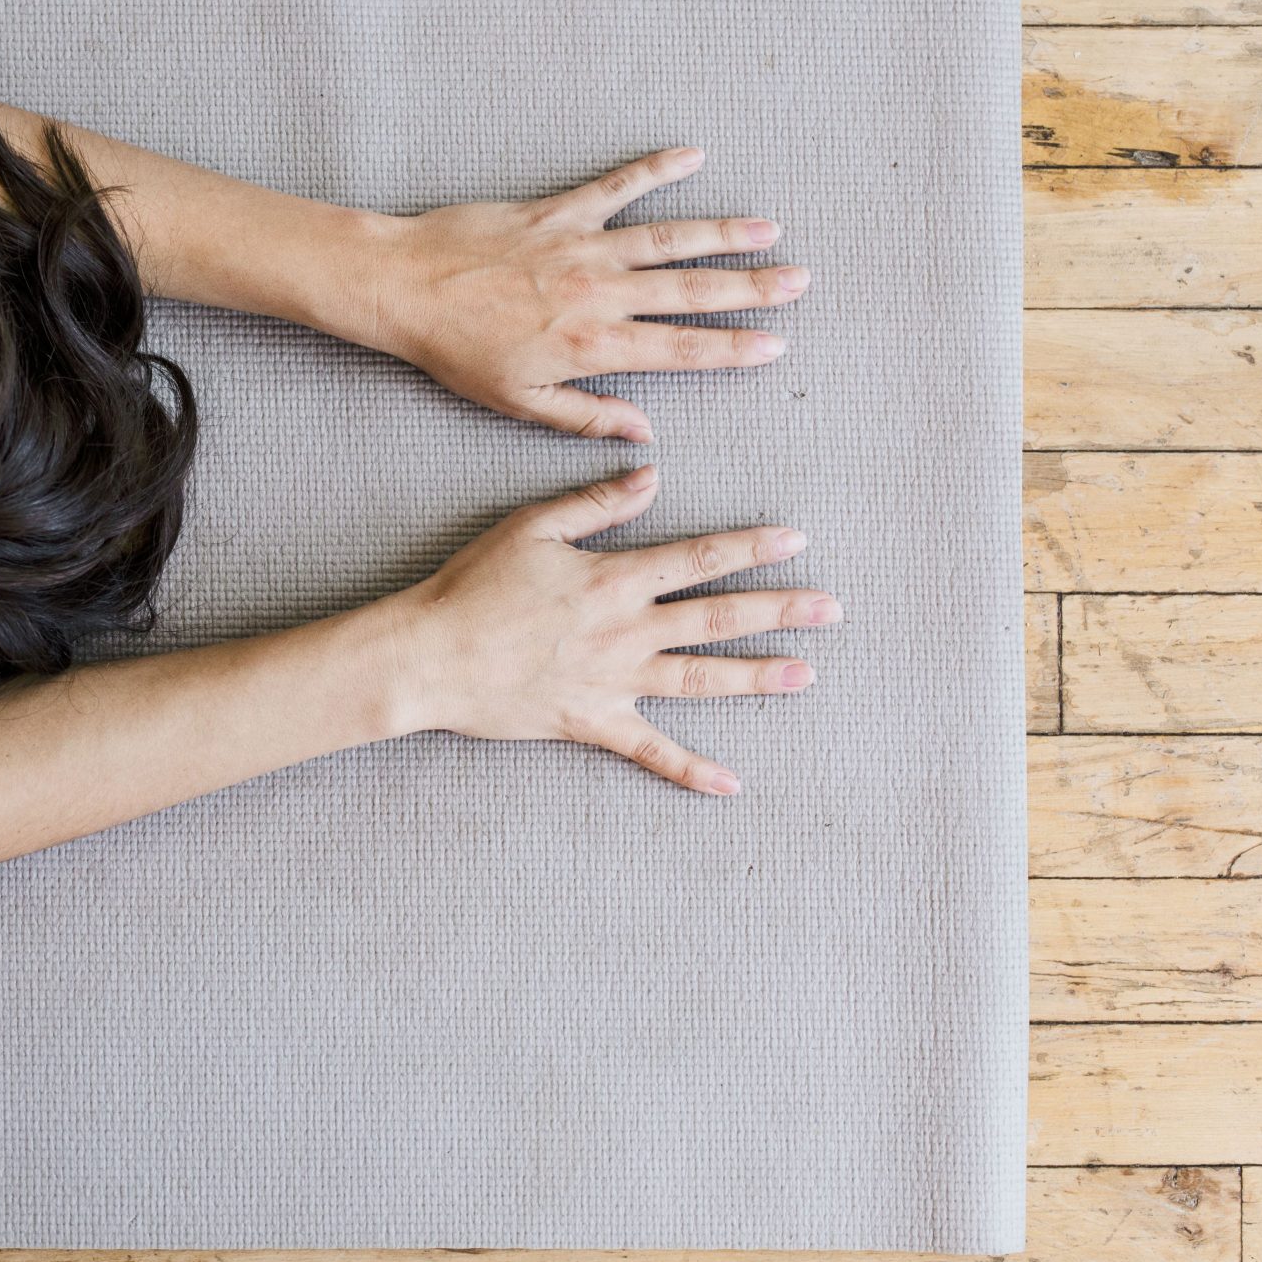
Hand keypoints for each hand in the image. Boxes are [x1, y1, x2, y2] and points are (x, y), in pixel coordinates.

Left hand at [356, 147, 807, 441]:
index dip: (732, 348)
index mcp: (591, 346)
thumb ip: (585, 417)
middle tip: (799, 281)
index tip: (775, 343)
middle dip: (750, 286)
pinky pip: (616, 186)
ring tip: (768, 231)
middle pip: (690, 289)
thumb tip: (642, 433)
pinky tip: (692, 155)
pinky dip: (656, 168)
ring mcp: (580, 246)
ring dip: (722, 233)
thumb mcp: (519, 403)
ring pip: (667, 237)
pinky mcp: (556, 210)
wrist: (404, 288)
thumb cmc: (455, 353)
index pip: (680, 349)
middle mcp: (598, 293)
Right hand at [381, 464, 838, 793]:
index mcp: (614, 579)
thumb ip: (597, 505)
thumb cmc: (472, 586)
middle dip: (780, 610)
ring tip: (806, 673)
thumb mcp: (531, 527)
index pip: (700, 558)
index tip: (797, 539)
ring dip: (757, 675)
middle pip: (718, 618)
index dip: (752, 547)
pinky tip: (730, 784)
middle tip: (831, 608)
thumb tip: (652, 477)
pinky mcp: (594, 723)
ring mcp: (615, 682)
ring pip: (701, 678)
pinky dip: (691, 771)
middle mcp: (627, 631)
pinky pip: (651, 751)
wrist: (431, 654)